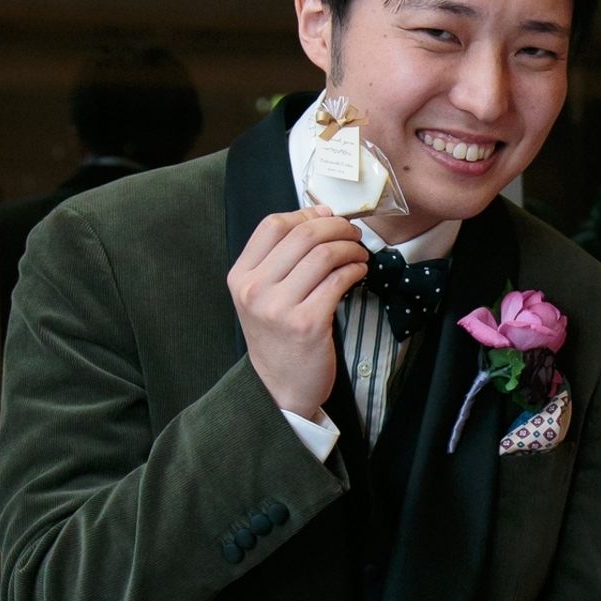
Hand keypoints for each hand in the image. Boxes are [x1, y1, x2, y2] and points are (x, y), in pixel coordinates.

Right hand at [226, 205, 368, 418]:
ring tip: (359, 254)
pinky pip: (337, 282)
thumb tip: (321, 214)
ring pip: (323, 256)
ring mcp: (280, 308)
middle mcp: (255, 289)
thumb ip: (283, 258)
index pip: (273, 225)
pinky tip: (359, 272)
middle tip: (353, 234)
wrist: (280, 387)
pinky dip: (355, 270)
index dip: (306, 213)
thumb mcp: (263, 296)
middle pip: (302, 235)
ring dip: (350, 248)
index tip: (328, 217)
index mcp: (240, 277)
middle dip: (336, 228)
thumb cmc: (278, 337)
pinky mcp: (308, 324)